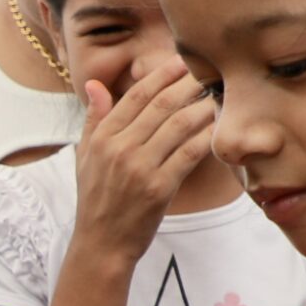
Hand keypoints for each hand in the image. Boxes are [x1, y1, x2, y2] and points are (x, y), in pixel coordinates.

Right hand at [69, 61, 216, 263]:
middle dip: (188, 84)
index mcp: (103, 137)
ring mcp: (140, 168)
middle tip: (209, 70)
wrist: (102, 244)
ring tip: (220, 94)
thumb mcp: (85, 157)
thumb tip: (97, 84)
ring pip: (179, 125)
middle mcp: (120, 148)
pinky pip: (189, 154)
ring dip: (203, 106)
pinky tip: (220, 126)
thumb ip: (93, 119)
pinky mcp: (159, 188)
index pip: (136, 95)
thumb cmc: (96, 200)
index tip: (181, 62)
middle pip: (161, 105)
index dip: (161, 75)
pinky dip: (207, 137)